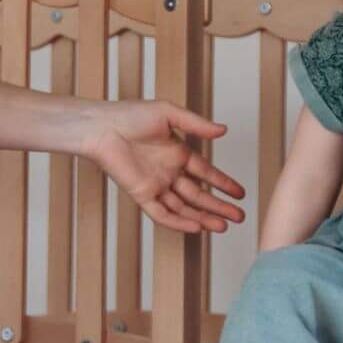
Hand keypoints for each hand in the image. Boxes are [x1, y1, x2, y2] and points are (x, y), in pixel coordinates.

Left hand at [79, 101, 246, 234]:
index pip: (206, 173)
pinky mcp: (141, 194)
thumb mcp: (169, 114)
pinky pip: (162, 213)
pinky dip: (178, 221)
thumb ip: (196, 125)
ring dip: (203, 217)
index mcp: (177, 153)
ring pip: (184, 207)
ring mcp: (156, 184)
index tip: (240, 193)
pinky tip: (196, 228)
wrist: (102, 127)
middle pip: (199, 194)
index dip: (223, 184)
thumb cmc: (129, 115)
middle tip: (238, 217)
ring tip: (223, 227)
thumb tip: (223, 130)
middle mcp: (169, 171)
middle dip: (219, 206)